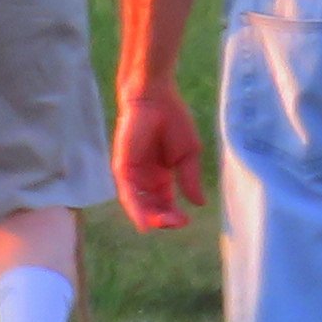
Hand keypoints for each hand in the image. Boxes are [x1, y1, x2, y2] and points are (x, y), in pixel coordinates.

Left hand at [114, 84, 206, 234]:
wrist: (156, 98)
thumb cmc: (172, 120)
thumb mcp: (188, 154)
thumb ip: (190, 179)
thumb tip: (200, 203)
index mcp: (159, 177)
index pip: (164, 204)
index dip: (174, 215)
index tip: (186, 220)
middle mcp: (144, 179)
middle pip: (151, 208)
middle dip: (164, 219)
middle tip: (178, 222)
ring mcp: (132, 174)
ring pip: (138, 205)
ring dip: (152, 217)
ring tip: (165, 223)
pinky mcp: (122, 167)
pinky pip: (128, 193)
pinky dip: (135, 210)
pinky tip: (144, 223)